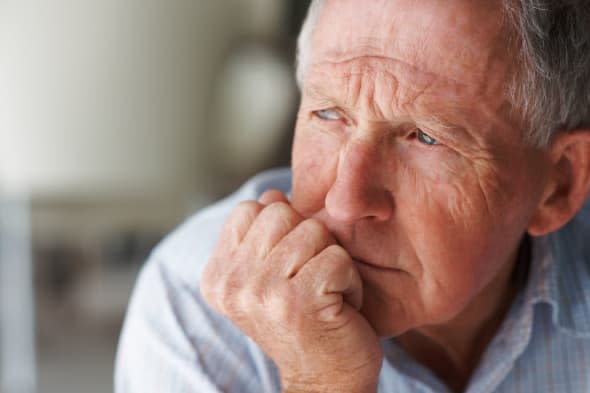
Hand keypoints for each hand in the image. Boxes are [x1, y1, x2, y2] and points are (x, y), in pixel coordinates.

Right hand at [201, 190, 382, 392]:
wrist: (323, 380)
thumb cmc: (301, 322)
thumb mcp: (268, 277)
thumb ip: (262, 235)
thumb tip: (272, 193)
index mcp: (218, 273)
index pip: (250, 209)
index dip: (281, 230)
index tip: (287, 269)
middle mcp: (232, 282)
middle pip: (283, 213)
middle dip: (308, 241)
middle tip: (309, 281)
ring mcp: (263, 291)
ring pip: (314, 231)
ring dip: (331, 261)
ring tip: (323, 294)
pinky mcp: (298, 300)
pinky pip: (337, 257)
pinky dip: (349, 281)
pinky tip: (338, 307)